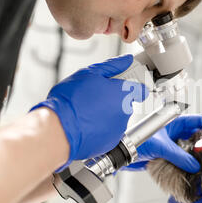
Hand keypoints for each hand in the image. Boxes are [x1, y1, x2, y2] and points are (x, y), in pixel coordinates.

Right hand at [31, 55, 148, 171]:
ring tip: (87, 111)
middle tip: (95, 96)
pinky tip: (87, 123)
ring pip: (116, 118)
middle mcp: (125, 112)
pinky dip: (100, 127)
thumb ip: (112, 66)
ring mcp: (119, 128)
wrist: (60, 130)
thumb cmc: (71, 100)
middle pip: (125, 103)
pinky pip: (109, 131)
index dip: (134, 87)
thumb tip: (126, 60)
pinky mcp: (111, 142)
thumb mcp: (89, 73)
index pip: (141, 90)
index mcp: (123, 93)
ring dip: (106, 114)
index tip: (127, 86)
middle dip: (113, 99)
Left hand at [123, 115, 201, 172]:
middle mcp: (175, 129)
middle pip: (199, 132)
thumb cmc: (136, 141)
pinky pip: (184, 154)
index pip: (200, 120)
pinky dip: (191, 160)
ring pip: (192, 145)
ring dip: (201, 151)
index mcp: (174, 121)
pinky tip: (197, 166)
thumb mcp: (162, 147)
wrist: (122, 151)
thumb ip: (180, 157)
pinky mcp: (168, 151)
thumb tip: (196, 166)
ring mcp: (172, 140)